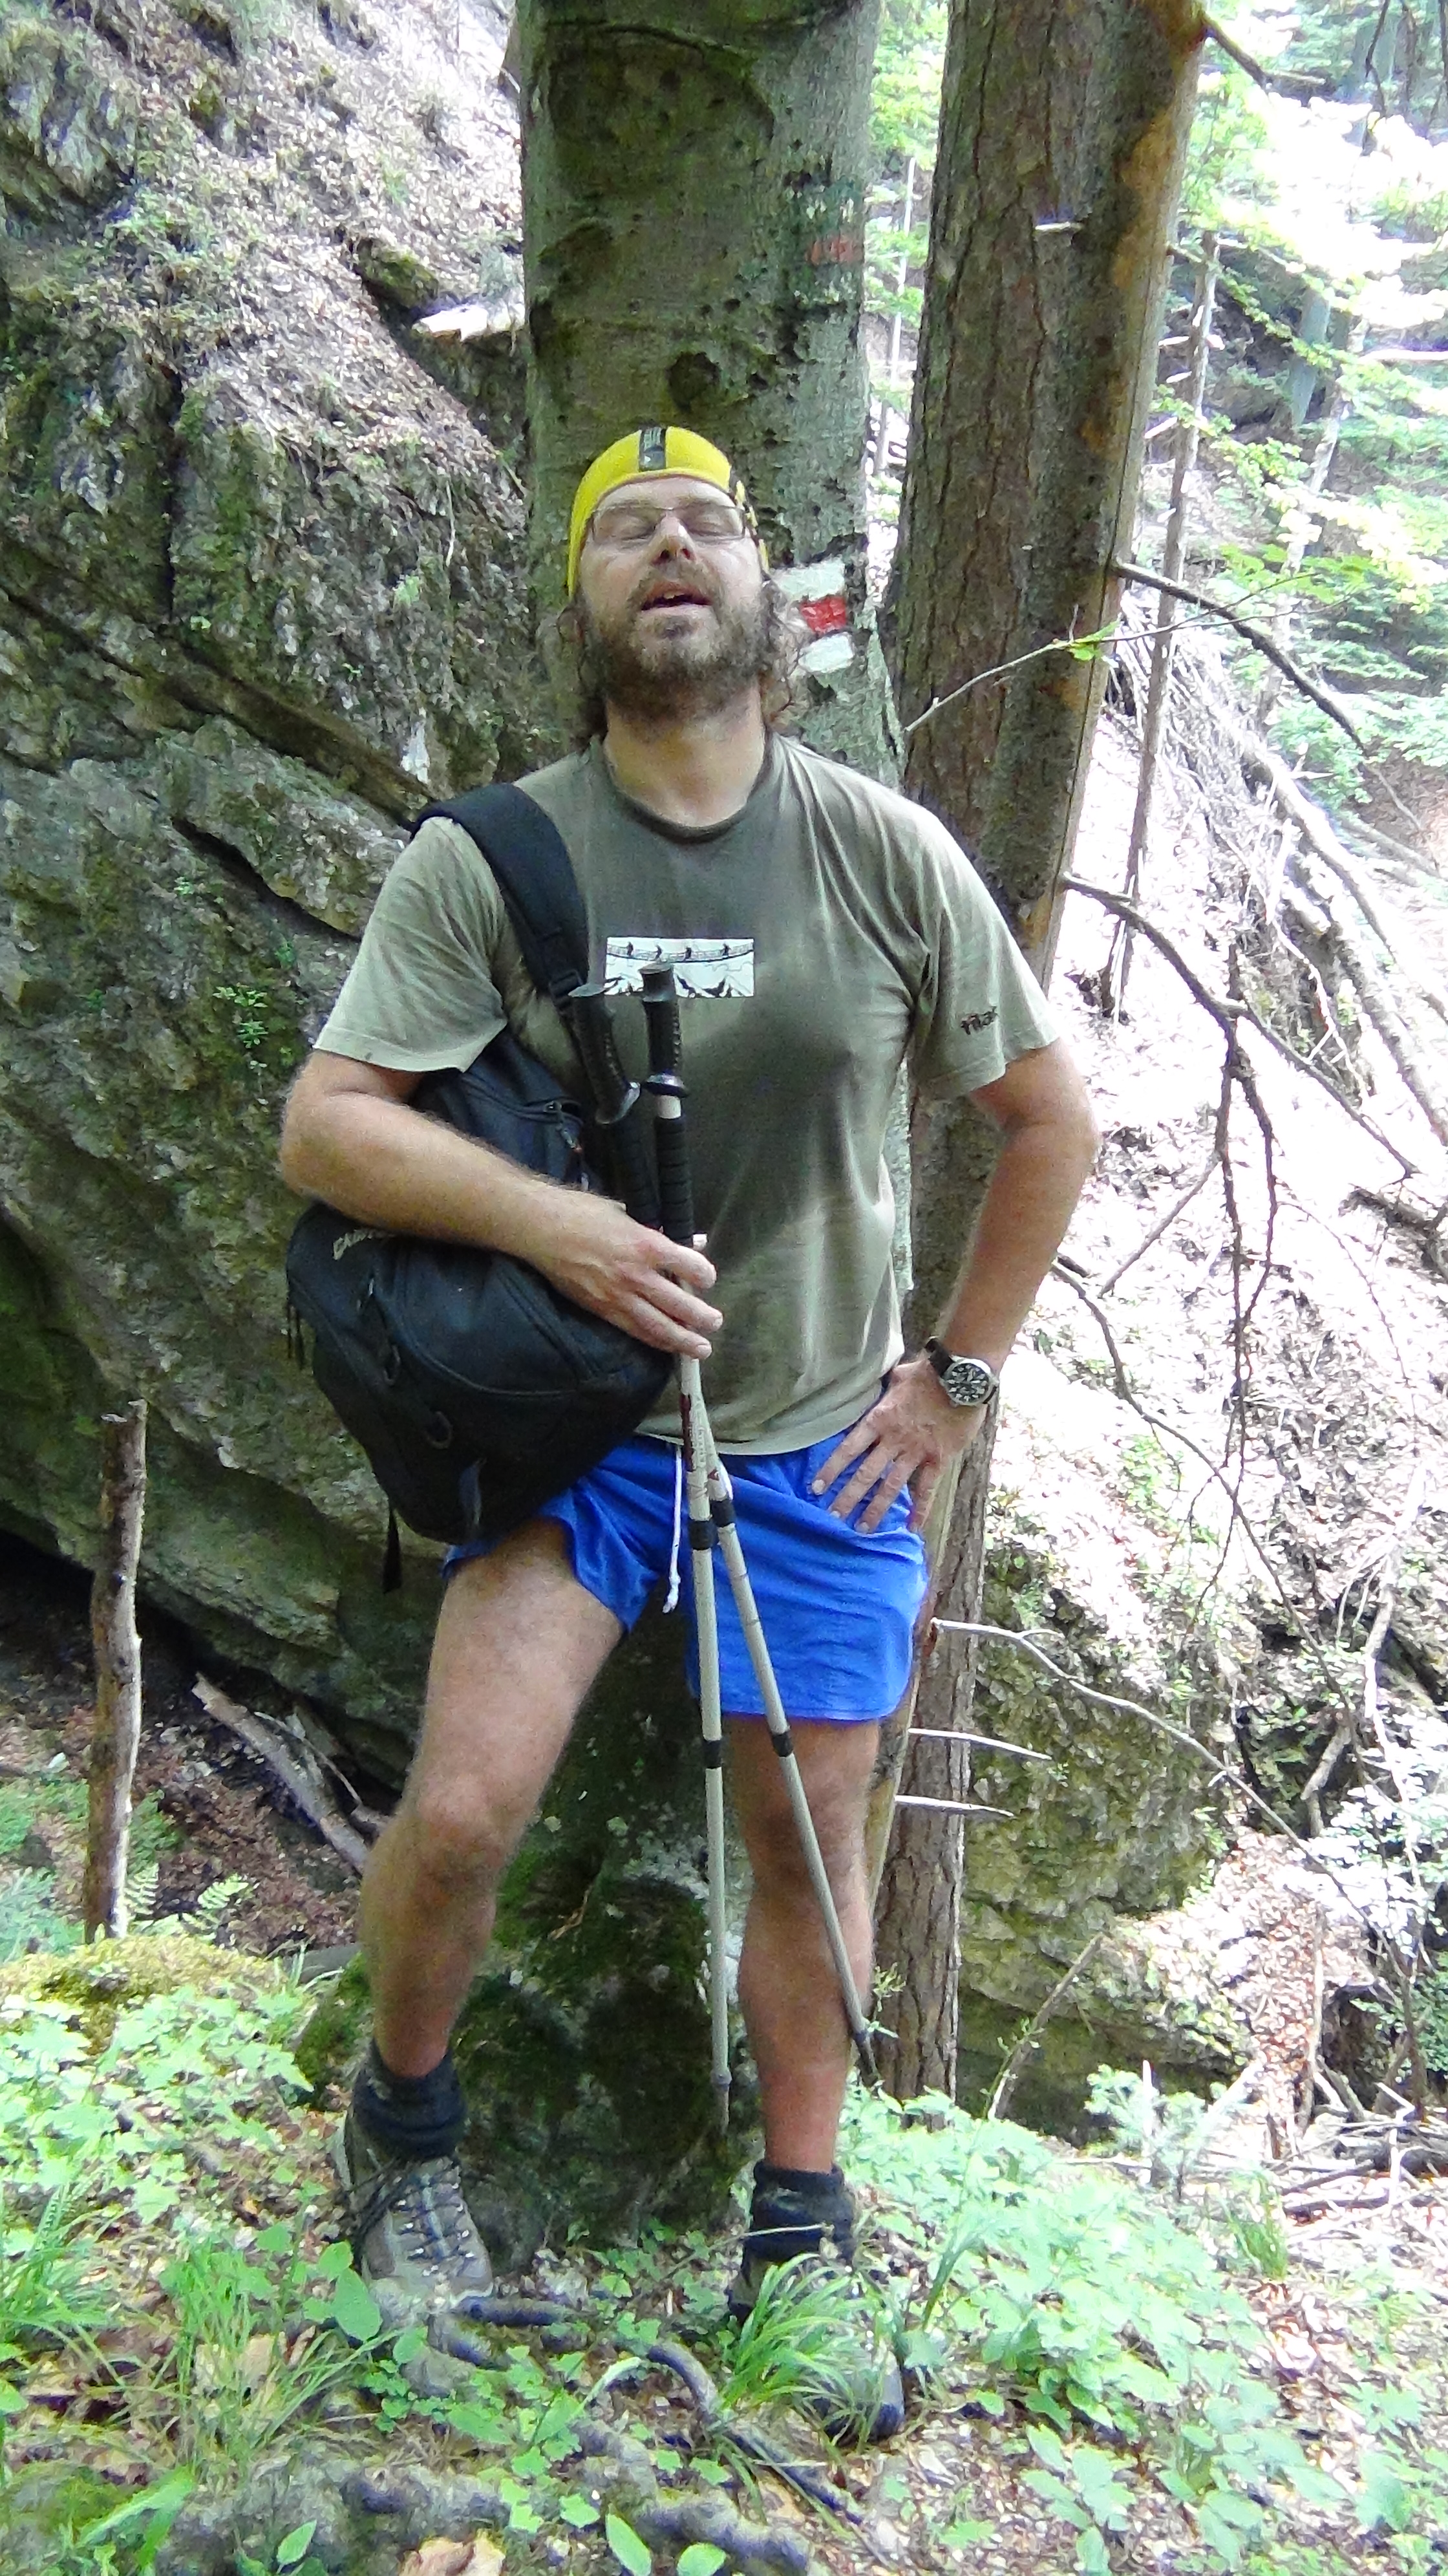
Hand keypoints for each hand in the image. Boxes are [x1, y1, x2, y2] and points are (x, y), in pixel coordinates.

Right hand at [527, 1194, 720, 1357]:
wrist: (541, 1228)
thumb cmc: (583, 1213)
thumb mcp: (627, 1213)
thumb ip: (661, 1231)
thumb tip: (692, 1241)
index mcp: (647, 1244)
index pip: (690, 1266)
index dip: (705, 1275)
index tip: (707, 1279)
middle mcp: (636, 1274)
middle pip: (679, 1304)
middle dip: (701, 1317)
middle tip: (715, 1323)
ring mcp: (618, 1295)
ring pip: (658, 1325)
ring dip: (683, 1340)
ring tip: (701, 1349)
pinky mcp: (601, 1309)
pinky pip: (633, 1329)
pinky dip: (654, 1340)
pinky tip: (667, 1346)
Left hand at [812, 1356, 987, 1531]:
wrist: (961, 1378)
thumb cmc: (928, 1374)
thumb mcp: (898, 1377)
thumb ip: (885, 1389)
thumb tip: (877, 1385)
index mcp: (879, 1419)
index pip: (849, 1448)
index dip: (831, 1469)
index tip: (816, 1487)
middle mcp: (894, 1440)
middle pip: (866, 1474)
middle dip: (848, 1497)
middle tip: (834, 1516)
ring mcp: (916, 1452)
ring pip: (891, 1486)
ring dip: (876, 1509)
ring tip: (862, 1529)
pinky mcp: (938, 1459)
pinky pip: (927, 1489)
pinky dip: (921, 1509)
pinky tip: (913, 1527)